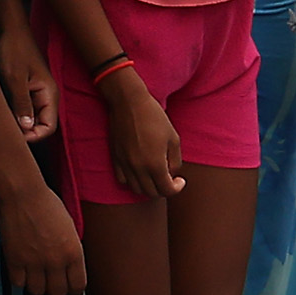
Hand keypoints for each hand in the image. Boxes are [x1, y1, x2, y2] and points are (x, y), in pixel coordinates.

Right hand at [0, 171, 83, 294]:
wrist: (24, 193)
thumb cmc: (46, 203)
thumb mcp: (70, 227)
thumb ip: (70, 249)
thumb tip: (68, 266)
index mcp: (73, 252)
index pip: (78, 285)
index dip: (72, 287)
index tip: (68, 286)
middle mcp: (56, 260)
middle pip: (58, 292)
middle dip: (54, 288)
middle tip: (49, 281)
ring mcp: (34, 262)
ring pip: (37, 291)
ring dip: (36, 285)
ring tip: (34, 275)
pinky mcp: (15, 260)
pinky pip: (18, 282)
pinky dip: (19, 279)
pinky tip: (21, 269)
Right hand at [107, 68, 180, 204]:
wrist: (129, 102)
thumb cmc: (154, 117)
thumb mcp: (173, 138)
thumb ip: (175, 160)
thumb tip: (171, 173)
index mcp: (155, 164)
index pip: (167, 190)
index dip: (176, 188)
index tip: (180, 181)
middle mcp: (138, 168)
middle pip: (152, 193)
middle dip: (163, 189)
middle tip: (169, 179)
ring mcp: (125, 164)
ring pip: (136, 189)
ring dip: (148, 187)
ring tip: (155, 176)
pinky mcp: (115, 158)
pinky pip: (122, 179)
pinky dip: (132, 181)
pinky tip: (140, 171)